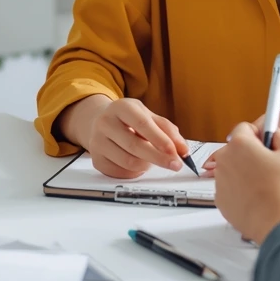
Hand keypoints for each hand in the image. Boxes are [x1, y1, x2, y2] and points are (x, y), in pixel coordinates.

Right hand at [62, 96, 188, 179]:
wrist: (99, 122)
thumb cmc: (129, 119)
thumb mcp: (148, 116)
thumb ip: (168, 131)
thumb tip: (183, 150)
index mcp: (121, 107)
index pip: (142, 124)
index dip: (160, 139)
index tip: (176, 152)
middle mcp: (105, 123)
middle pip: (134, 146)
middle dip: (158, 158)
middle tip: (175, 165)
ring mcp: (97, 142)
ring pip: (128, 162)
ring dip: (147, 165)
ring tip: (152, 159)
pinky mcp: (96, 160)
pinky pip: (121, 173)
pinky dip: (135, 172)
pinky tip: (138, 163)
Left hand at [213, 123, 279, 244]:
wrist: (277, 225)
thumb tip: (275, 134)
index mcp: (240, 145)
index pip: (245, 127)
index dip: (259, 134)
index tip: (266, 142)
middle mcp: (225, 161)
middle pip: (237, 149)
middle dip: (252, 155)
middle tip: (270, 167)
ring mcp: (220, 182)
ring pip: (233, 169)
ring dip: (245, 173)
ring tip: (266, 186)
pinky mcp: (221, 201)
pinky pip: (230, 189)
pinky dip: (240, 191)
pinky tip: (258, 198)